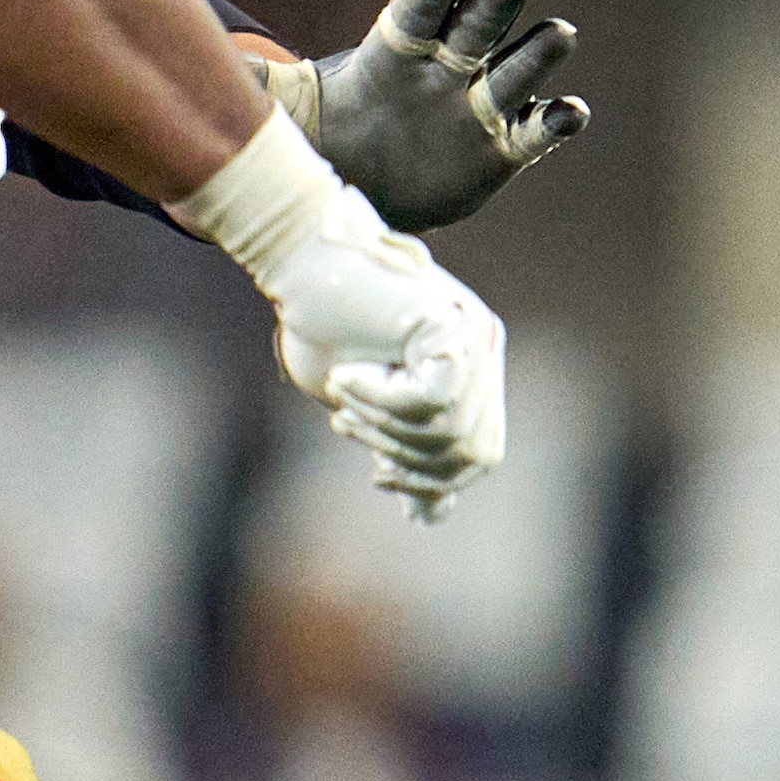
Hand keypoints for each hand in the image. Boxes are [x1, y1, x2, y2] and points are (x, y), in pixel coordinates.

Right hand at [261, 174, 507, 516]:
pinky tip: (349, 375)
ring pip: (450, 431)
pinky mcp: (453, 324)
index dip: (433, 478)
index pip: (481, 453)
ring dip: (382, 424)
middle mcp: (484, 350)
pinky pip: (432, 400)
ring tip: (344, 394)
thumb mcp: (366, 409)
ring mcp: (475, 335)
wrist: (295, 262)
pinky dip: (382, 399)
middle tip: (346, 426)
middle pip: (474, 452)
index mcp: (474, 370)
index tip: (377, 473)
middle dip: (405, 457)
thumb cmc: (323, 327)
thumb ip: (406, 452)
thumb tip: (432, 517)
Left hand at [267, 0, 586, 229]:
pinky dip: (558, 121)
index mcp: (398, 47)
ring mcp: (481, 105)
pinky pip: (539, 130)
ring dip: (540, 53)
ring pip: (520, 69)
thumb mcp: (287, 102)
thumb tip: (191, 53)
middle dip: (494, 6)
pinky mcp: (505, 147)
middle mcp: (449, 66)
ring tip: (558, 35)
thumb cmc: (328, 127)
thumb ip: (254, 78)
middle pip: (479, 26)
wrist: (367, 176)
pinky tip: (570, 113)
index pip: (421, 7)